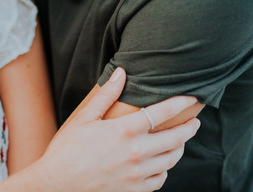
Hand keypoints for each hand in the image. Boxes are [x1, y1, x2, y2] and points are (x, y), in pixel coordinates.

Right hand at [33, 68, 199, 191]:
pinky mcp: (134, 190)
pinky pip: (160, 180)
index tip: (190, 98)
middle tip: (194, 121)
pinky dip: (165, 170)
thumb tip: (122, 72)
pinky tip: (161, 164)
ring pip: (171, 160)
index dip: (179, 103)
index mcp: (124, 131)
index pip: (162, 113)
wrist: (58, 184)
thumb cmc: (66, 149)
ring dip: (179, 148)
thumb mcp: (84, 117)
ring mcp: (137, 174)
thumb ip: (106, 95)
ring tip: (180, 141)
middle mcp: (136, 153)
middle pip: (175, 139)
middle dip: (189, 128)